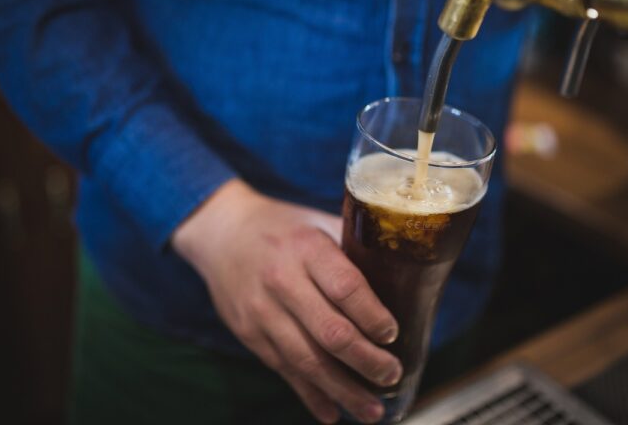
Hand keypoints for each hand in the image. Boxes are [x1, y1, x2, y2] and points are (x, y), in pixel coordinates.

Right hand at [172, 179, 400, 423]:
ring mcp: (262, 312)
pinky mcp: (249, 334)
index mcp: (307, 248)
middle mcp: (283, 281)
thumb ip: (354, 249)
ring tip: (372, 411)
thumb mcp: (318, 223)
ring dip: (343, 391)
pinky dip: (310, 395)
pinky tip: (332, 413)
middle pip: (330, 332)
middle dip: (367, 361)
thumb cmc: (283, 228)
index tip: (392, 334)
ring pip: (307, 361)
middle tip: (391, 374)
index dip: (373, 316)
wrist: (222, 232)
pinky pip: (284, 371)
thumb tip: (406, 278)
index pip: (346, 287)